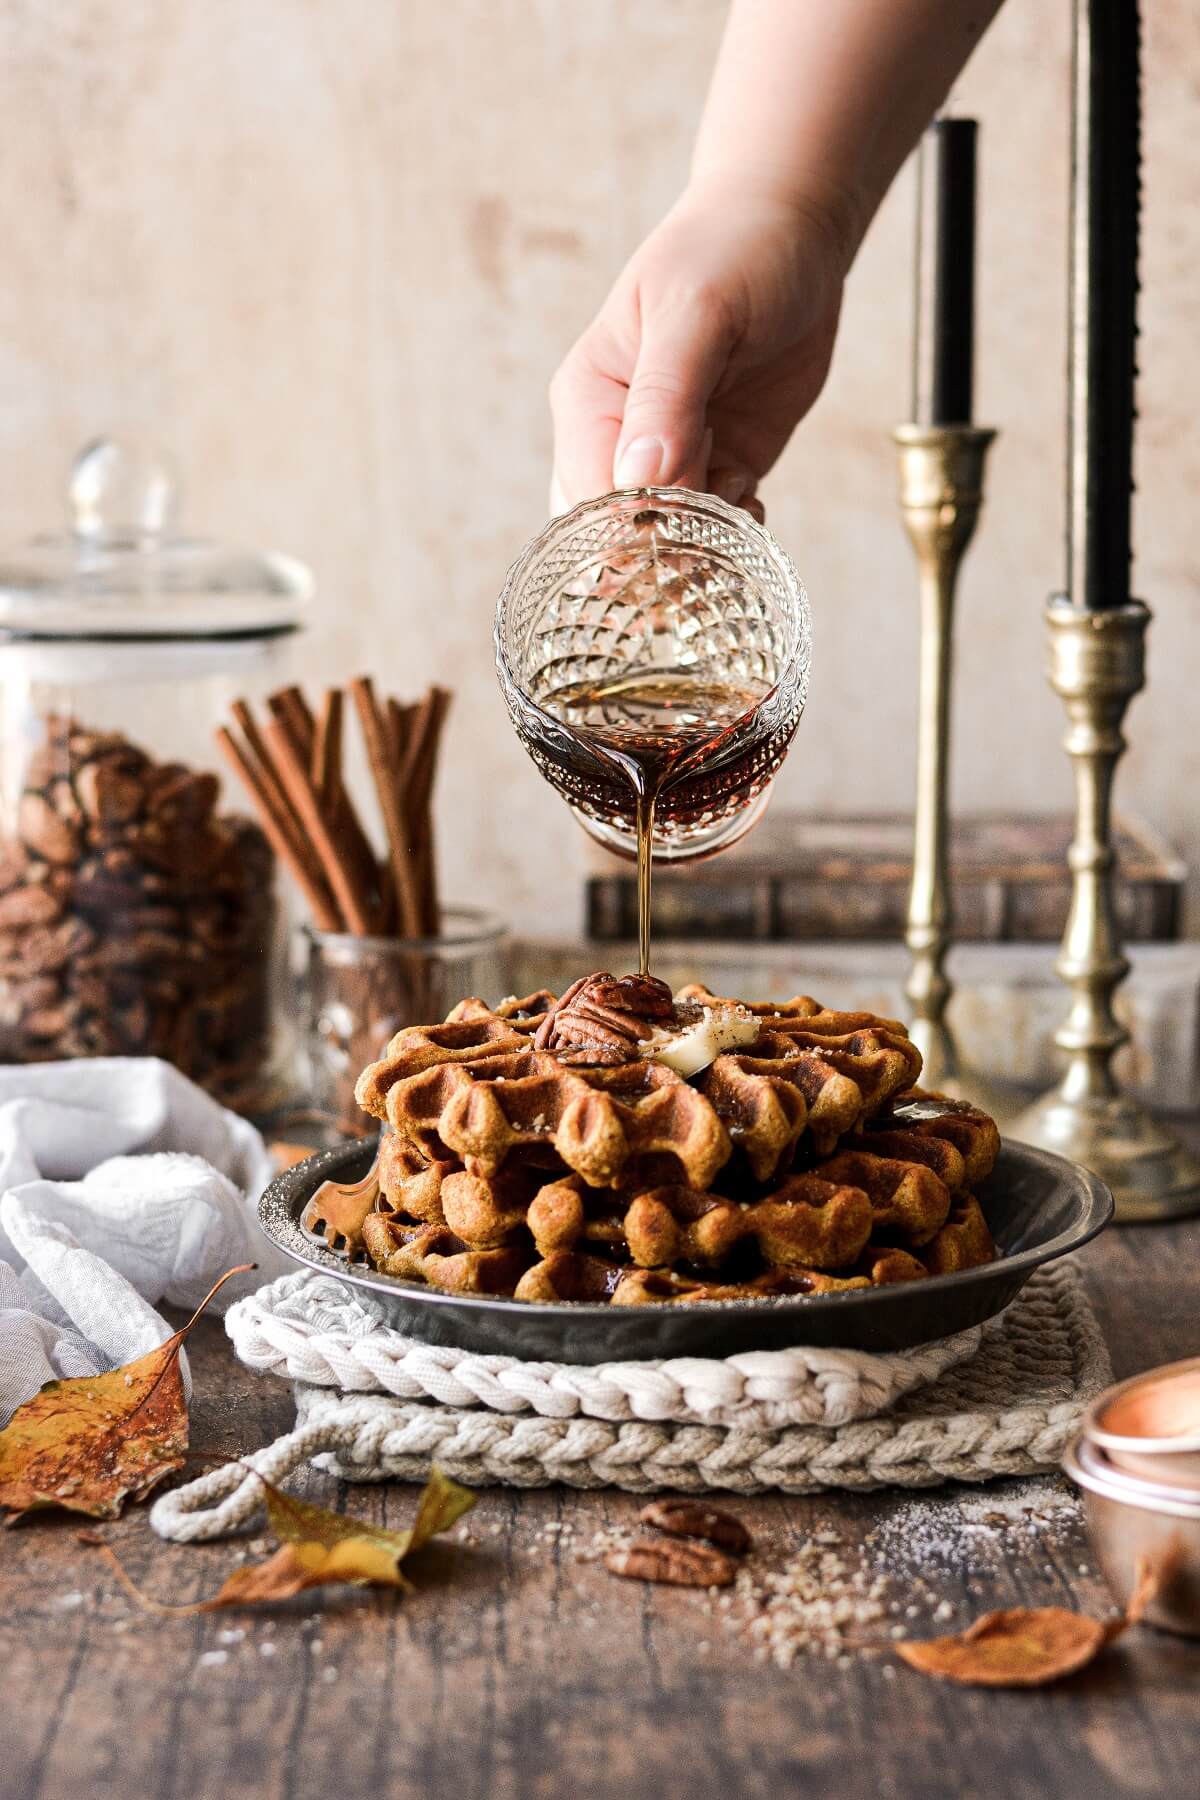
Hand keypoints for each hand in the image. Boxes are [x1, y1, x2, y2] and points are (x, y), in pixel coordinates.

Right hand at [549, 177, 851, 516]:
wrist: (793, 226)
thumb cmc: (731, 249)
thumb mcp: (696, 311)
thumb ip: (666, 396)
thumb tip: (639, 480)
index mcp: (588, 399)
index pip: (590, 494)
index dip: (631, 529)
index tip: (680, 531)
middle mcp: (618, 437)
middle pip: (617, 531)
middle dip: (661, 551)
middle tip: (713, 535)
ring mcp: (671, 456)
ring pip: (668, 538)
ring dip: (703, 547)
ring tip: (741, 502)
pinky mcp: (720, 463)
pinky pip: (715, 527)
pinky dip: (734, 535)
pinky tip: (755, 508)